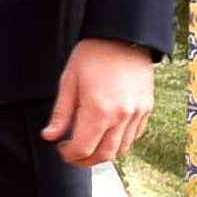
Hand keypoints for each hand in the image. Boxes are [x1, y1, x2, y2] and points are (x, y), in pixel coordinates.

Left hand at [44, 37, 155, 168]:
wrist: (123, 36)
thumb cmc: (93, 54)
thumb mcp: (69, 82)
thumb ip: (61, 114)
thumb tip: (50, 136)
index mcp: (98, 110)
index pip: (83, 149)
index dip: (70, 154)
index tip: (62, 148)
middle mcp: (121, 115)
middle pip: (104, 155)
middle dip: (86, 160)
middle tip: (73, 155)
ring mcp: (137, 113)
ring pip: (122, 149)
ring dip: (104, 153)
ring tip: (90, 145)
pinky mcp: (147, 108)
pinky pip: (135, 136)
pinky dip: (121, 141)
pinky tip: (108, 134)